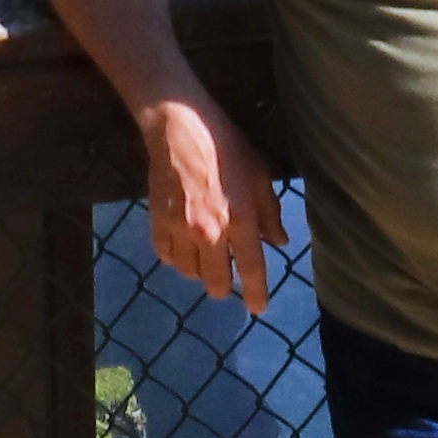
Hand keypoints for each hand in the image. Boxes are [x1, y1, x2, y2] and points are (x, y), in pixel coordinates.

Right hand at [138, 94, 287, 313]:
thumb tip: (279, 242)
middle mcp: (210, 233)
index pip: (250, 270)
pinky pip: (166, 257)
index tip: (257, 309)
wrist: (181, 128)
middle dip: (223, 286)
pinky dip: (176, 258)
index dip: (255, 295)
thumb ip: (270, 213)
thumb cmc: (228, 147)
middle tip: (227, 276)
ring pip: (189, 273)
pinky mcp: (158, 223)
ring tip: (205, 256)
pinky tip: (183, 247)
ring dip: (199, 270)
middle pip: (215, 283)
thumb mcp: (260, 175)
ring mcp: (181, 230)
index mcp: (240, 221)